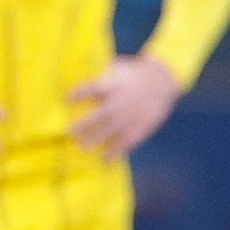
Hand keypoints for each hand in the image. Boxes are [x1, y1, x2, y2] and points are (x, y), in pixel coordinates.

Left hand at [66, 55, 182, 157]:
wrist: (162, 80)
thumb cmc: (133, 74)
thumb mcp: (118, 68)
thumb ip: (99, 76)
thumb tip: (75, 78)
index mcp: (114, 84)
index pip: (93, 88)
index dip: (80, 93)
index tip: (67, 99)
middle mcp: (121, 101)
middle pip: (100, 114)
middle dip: (84, 124)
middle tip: (69, 132)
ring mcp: (131, 115)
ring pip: (111, 131)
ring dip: (95, 140)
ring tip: (82, 149)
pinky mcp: (140, 127)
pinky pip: (126, 142)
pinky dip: (115, 152)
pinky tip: (104, 160)